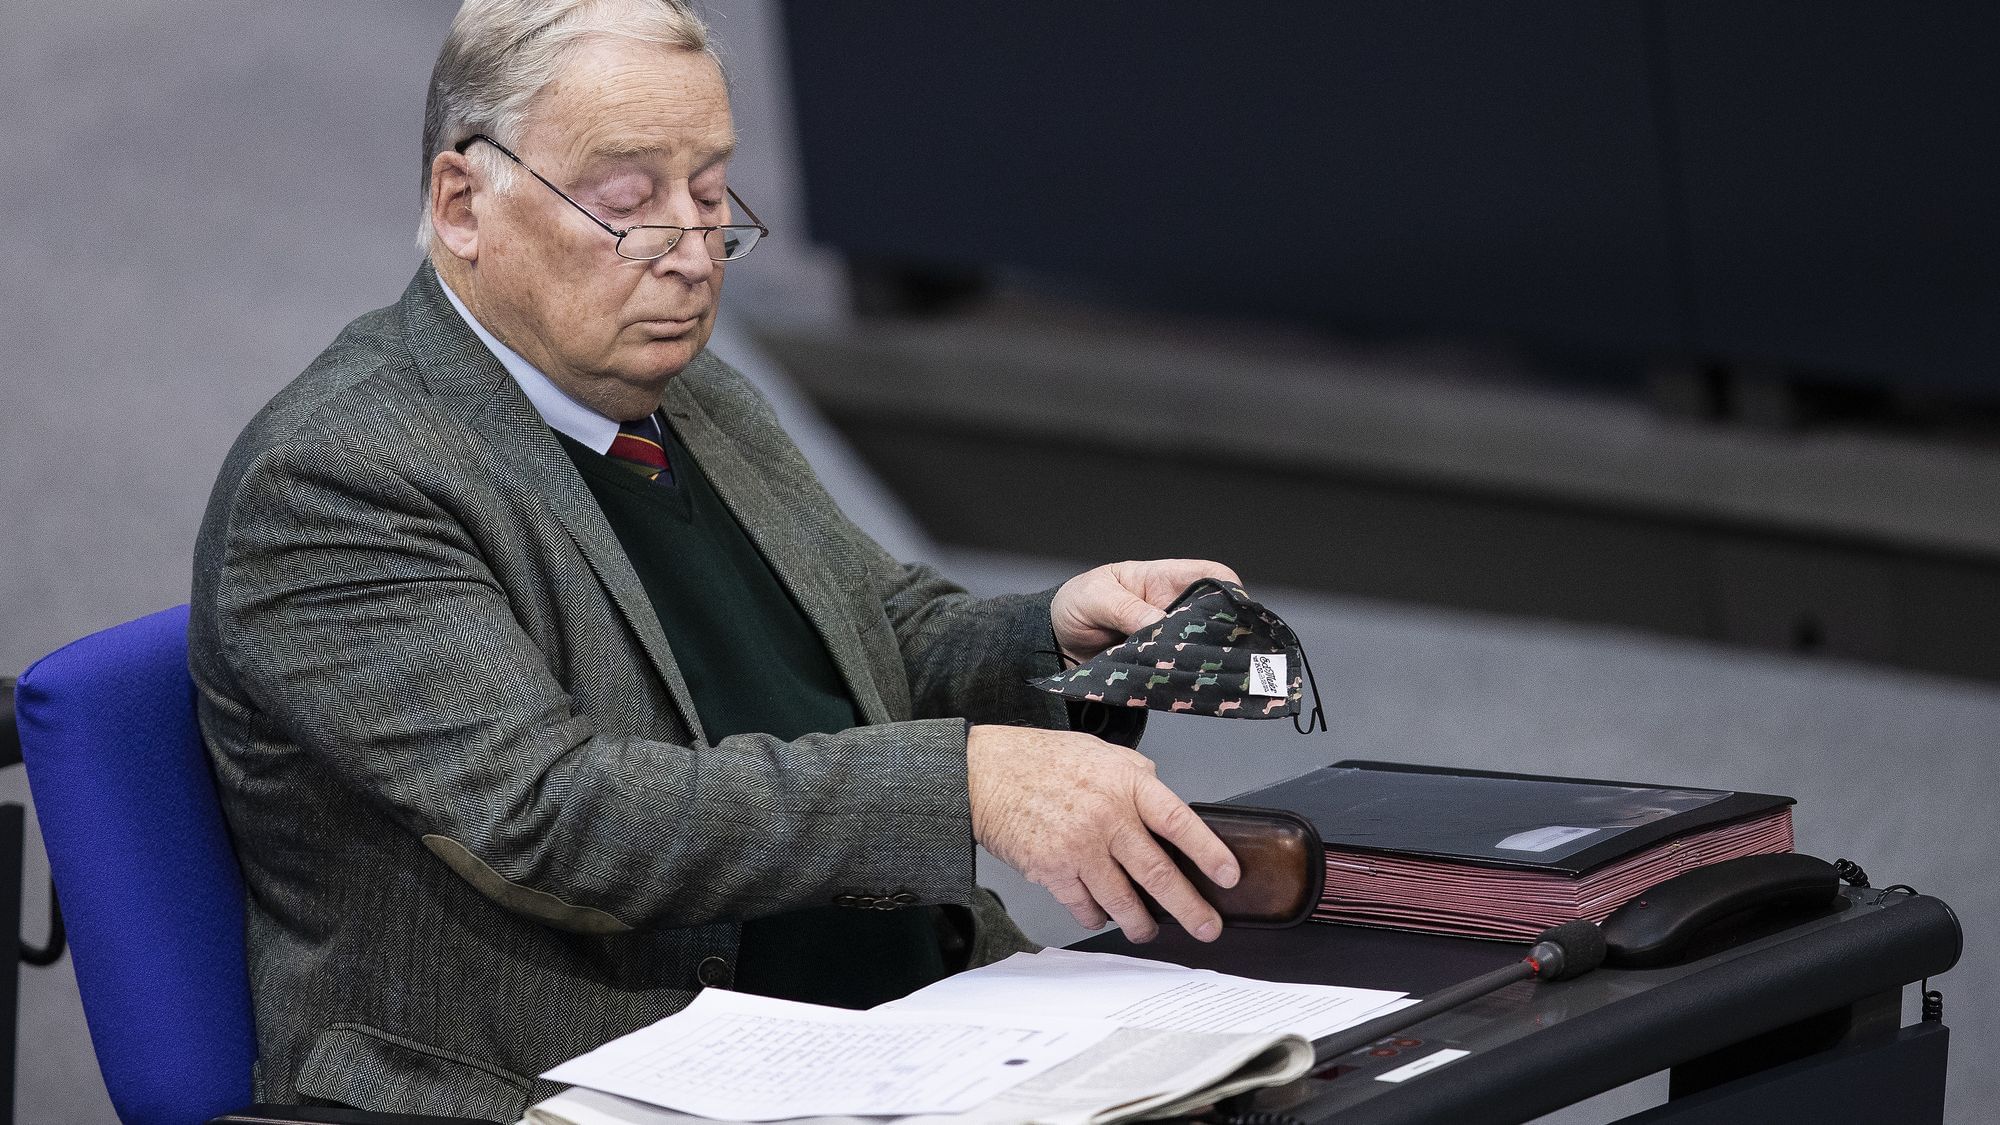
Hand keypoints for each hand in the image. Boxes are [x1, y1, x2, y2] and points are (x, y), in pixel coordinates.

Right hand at [967, 724, 1238, 941]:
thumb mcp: (1103, 754)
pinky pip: (1085, 906)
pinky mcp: (1052, 870)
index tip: (1228, 876)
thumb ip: (1139, 781)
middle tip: (1207, 927)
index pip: (1178, 821)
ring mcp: (1079, 847)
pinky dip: (1097, 916)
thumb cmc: (1043, 760)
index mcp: (1127, 783)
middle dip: (1189, 908)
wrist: (986, 773)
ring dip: (1141, 923)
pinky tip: (1102, 915)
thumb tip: (1167, 812)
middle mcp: (1107, 816)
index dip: (1208, 851)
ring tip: (1149, 930)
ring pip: (1123, 901)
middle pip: (1158, 873)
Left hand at [1050, 559, 1242, 662]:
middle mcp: (1171, 607)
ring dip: (1201, 657)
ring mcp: (1167, 637)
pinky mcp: (1158, 663)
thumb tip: (1160, 623)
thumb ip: (1127, 609)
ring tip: (1198, 669)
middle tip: (1215, 650)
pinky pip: (1178, 669)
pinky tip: (1181, 683)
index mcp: (1161, 579)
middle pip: (1214, 616)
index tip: (1232, 612)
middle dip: (1221, 632)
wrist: (1052, 642)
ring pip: (1200, 646)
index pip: (1210, 576)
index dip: (1229, 590)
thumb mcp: (1096, 598)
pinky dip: (1182, 676)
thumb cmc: (1074, 605)